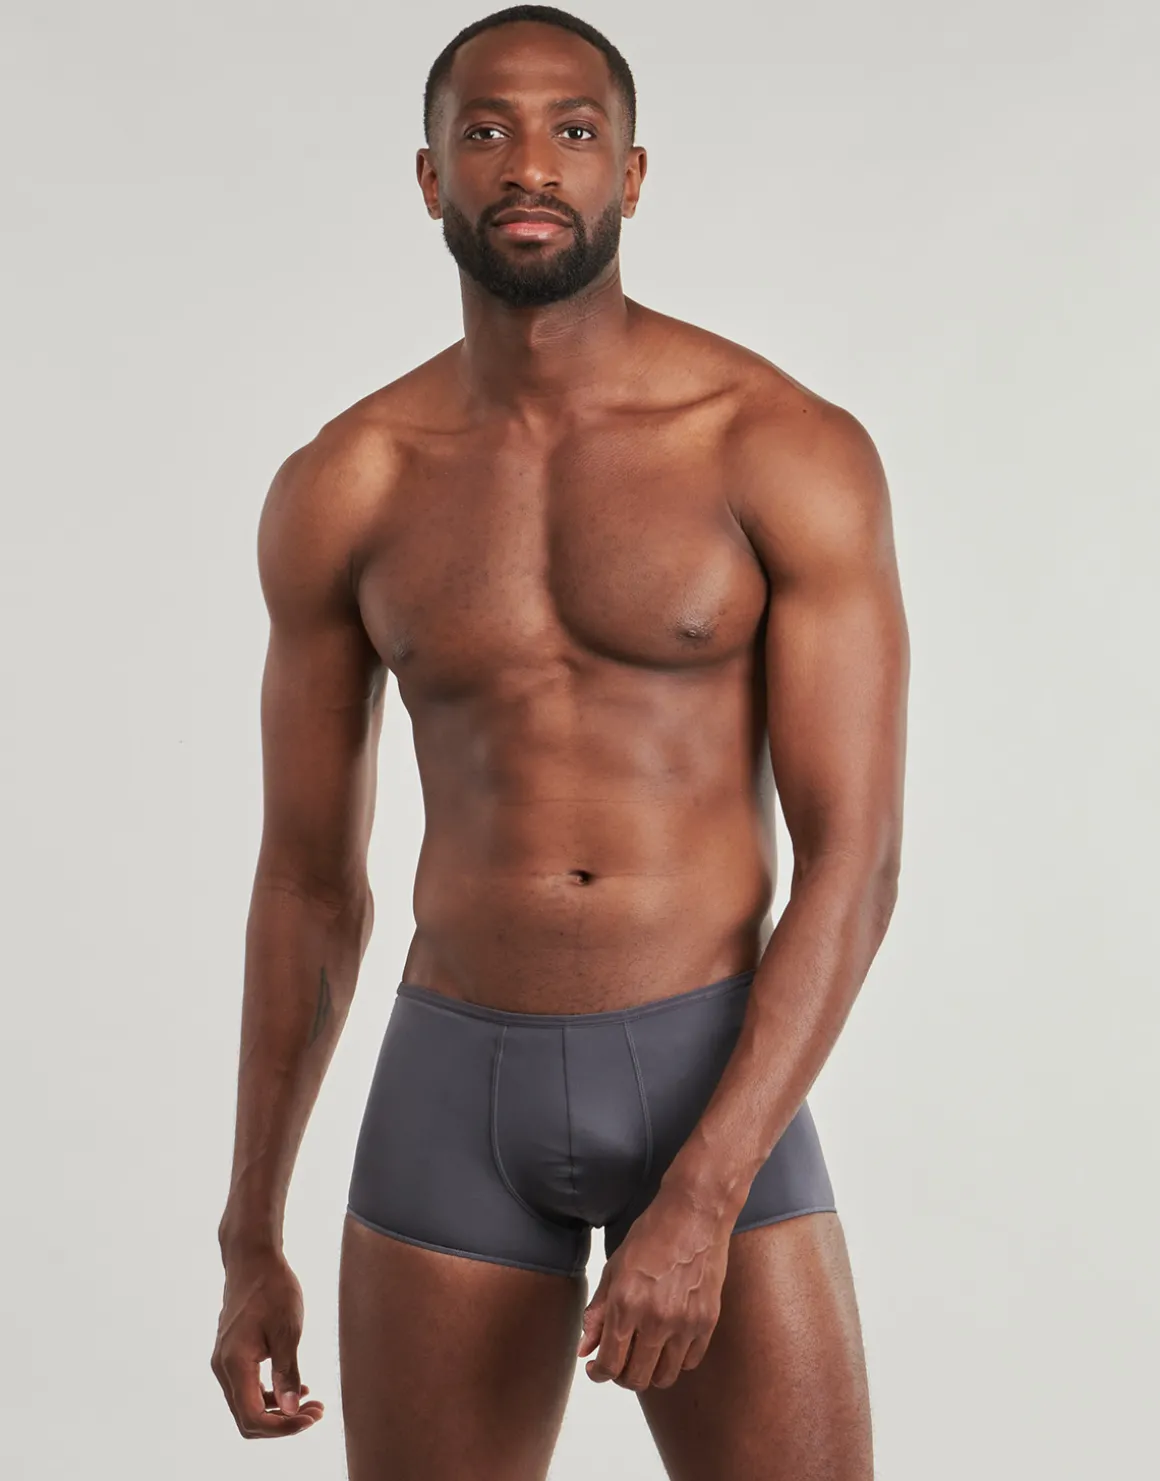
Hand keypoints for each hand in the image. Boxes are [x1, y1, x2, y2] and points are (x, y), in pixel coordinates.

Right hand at [211, 1246, 324, 1437]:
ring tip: (313, 1403)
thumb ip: (287, 1373)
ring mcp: (225, 1361)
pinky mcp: (232, 1354)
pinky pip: (247, 1387)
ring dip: (278, 1410)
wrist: (253, 1259)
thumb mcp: (288, 1330)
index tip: (311, 1418)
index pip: (252, 1417)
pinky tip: (296, 1387)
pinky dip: (270, 1394)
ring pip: (247, 1404)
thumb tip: (291, 1410)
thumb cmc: (272, 1288)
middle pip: (247, 1417)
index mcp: (234, 1364)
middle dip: (283, 1422)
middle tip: (317, 1412)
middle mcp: (223, 1368)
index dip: (282, 1427)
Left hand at [577, 1188, 731, 1390]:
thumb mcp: (614, 1268)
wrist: (695, 1214)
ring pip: (665, 1377)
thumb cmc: (651, 1235)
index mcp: (627, 1303)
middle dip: (622, 1376)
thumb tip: (585, 1350)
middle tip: (620, 1360)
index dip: (599, 1372)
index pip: (610, 1363)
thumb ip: (598, 1312)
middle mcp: (656, 1319)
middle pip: (637, 1378)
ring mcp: (686, 1323)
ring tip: (644, 1353)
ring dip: (650, 1373)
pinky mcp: (708, 1321)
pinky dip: (676, 1360)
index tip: (597, 1367)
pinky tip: (668, 1342)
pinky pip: (690, 1362)